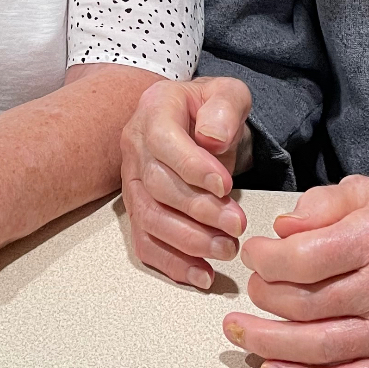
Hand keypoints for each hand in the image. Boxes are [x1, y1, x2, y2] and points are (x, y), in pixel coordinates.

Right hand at [121, 77, 253, 289]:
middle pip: (157, 185)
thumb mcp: (229, 93)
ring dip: (189, 241)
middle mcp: (135, 144)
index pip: (163, 141)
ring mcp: (131, 179)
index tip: (225, 186)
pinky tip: (202, 274)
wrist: (201, 124)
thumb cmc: (214, 110)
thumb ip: (225, 107)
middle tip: (237, 225)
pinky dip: (172, 263)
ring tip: (226, 249)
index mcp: (154, 109)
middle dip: (200, 211)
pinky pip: (145, 242)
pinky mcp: (137, 209)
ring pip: (149, 218)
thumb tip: (213, 138)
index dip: (192, 167)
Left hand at [221, 176, 368, 367]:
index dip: (265, 260)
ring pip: (320, 348)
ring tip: (241, 333)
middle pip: (306, 304)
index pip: (305, 259)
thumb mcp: (368, 190)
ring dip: (269, 345)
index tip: (252, 254)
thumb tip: (280, 230)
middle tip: (251, 289)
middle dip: (264, 298)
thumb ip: (320, 205)